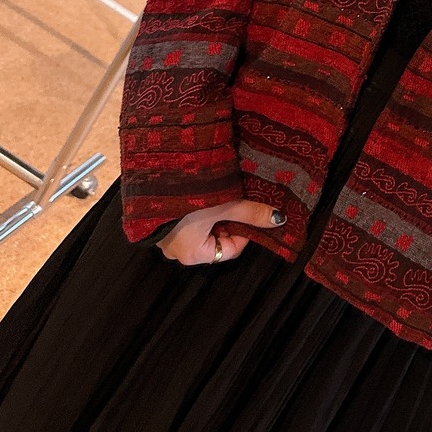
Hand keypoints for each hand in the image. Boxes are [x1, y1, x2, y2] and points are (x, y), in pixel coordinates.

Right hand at [157, 198, 285, 265]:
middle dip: (230, 222)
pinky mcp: (160, 221)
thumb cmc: (189, 197)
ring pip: (201, 230)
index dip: (245, 232)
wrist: (153, 177)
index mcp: (193, 254)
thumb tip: (279, 220)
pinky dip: (199, 210)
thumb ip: (252, 213)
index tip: (251, 213)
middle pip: (216, 240)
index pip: (230, 250)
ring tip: (222, 196)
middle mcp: (177, 251)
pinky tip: (204, 194)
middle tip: (237, 202)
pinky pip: (186, 222)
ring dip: (214, 214)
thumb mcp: (225, 204)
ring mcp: (166, 237)